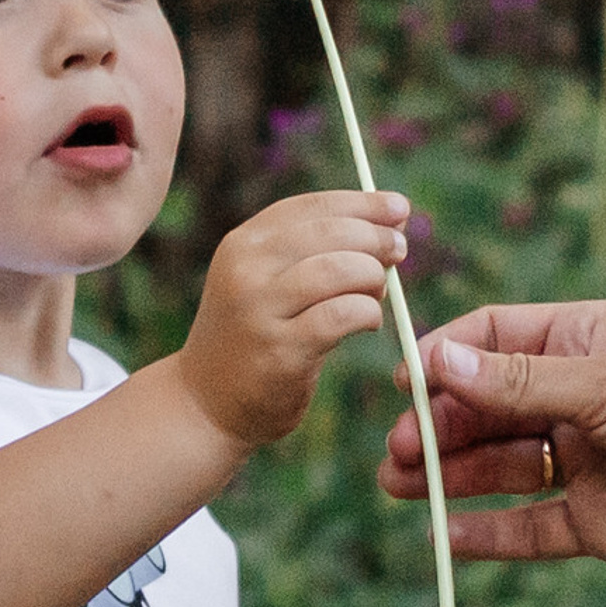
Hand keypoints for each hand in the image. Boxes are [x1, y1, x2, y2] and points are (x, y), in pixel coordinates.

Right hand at [175, 190, 408, 454]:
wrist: (206, 403)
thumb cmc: (252, 336)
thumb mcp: (264, 281)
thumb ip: (314, 250)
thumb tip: (390, 220)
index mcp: (243, 244)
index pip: (311, 207)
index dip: (362, 203)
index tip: (399, 206)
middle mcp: (245, 270)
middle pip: (330, 232)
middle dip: (376, 238)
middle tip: (399, 251)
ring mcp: (260, 310)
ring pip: (339, 270)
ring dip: (373, 277)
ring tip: (377, 293)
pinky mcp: (280, 351)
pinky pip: (342, 316)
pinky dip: (367, 313)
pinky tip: (368, 321)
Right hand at [373, 299, 605, 569]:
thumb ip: (520, 383)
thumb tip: (438, 363)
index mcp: (583, 342)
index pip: (494, 340)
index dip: (445, 359)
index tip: (402, 383)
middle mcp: (579, 399)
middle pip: (487, 408)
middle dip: (437, 426)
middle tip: (394, 450)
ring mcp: (586, 461)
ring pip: (500, 467)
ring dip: (447, 475)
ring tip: (396, 485)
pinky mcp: (598, 521)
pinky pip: (530, 527)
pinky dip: (488, 533)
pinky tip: (444, 535)